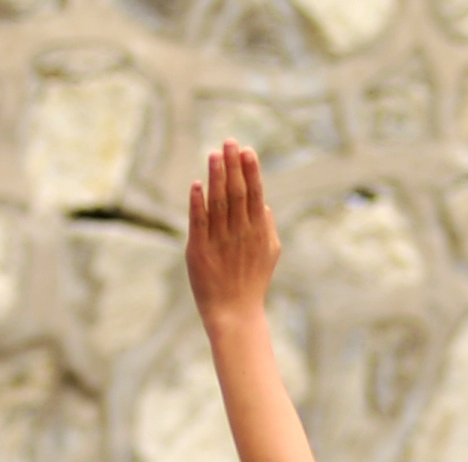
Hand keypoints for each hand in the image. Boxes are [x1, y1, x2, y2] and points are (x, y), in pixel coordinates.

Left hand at [187, 139, 280, 328]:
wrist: (235, 314)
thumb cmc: (253, 282)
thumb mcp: (270, 254)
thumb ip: (268, 226)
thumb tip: (265, 202)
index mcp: (259, 232)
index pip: (255, 194)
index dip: (250, 170)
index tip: (246, 150)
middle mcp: (240, 234)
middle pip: (237, 193)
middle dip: (233, 165)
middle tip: (229, 141)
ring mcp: (219, 242)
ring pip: (218, 203)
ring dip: (216, 177)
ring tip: (213, 154)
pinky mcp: (199, 251)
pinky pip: (198, 222)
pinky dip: (197, 202)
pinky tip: (197, 184)